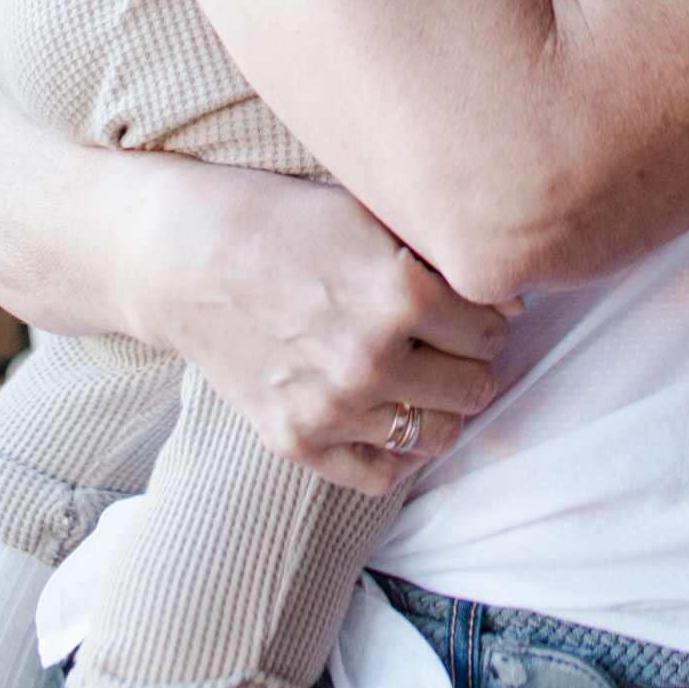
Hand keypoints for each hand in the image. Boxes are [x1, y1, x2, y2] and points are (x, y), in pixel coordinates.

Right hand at [122, 153, 513, 494]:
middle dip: (471, 358)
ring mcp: (332, 408)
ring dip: (441, 404)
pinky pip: (380, 475)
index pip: (494, 325)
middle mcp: (372, 358)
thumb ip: (438, 254)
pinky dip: (393, 449)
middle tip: (450, 337)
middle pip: (477, 385)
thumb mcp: (366, 212)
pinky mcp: (296, 442)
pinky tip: (386, 410)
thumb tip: (508, 298)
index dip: (488, 309)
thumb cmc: (279, 218)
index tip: (471, 301)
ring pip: (439, 435)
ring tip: (422, 372)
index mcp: (399, 290)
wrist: (180, 256)